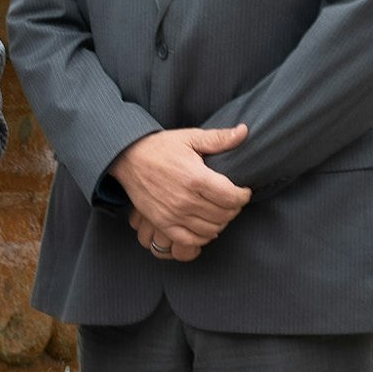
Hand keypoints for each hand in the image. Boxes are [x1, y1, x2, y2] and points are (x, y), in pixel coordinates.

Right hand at [111, 125, 250, 254]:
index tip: (243, 191)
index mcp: (195, 177)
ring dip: (221, 222)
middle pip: (224, 214)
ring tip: (220, 211)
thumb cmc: (161, 147)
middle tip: (232, 200)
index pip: (232, 197)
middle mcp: (185, 199)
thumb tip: (244, 131)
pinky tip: (206, 226)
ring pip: (211, 229)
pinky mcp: (162, 223)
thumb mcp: (190, 137)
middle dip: (234, 208)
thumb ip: (219, 138)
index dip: (243, 196)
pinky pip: (190, 240)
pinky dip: (203, 237)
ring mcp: (173, 214)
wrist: (128, 158)